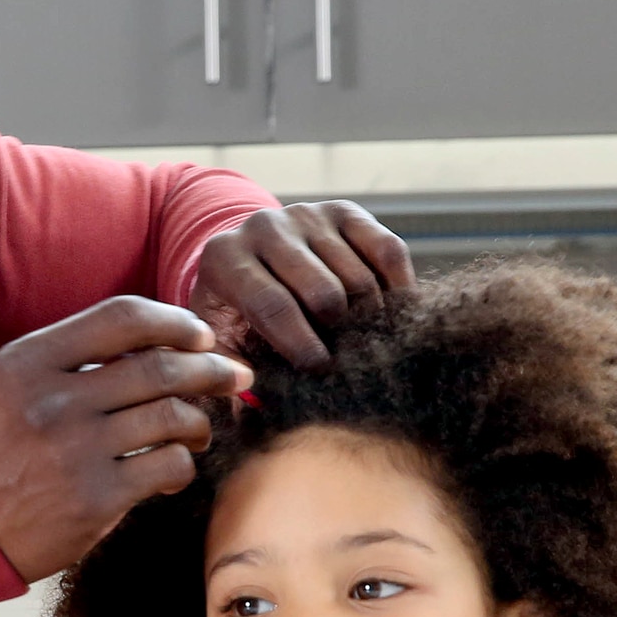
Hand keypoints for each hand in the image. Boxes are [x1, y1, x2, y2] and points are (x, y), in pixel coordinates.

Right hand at [0, 296, 252, 581]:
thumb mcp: (4, 385)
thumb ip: (64, 358)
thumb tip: (150, 342)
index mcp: (29, 361)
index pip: (121, 317)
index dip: (174, 322)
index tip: (199, 336)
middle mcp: (53, 400)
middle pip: (158, 366)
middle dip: (210, 368)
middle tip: (233, 376)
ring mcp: (76, 450)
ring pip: (172, 417)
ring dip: (199, 422)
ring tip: (199, 431)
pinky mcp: (95, 498)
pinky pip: (167, 466)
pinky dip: (183, 465)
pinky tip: (175, 469)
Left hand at [190, 202, 414, 369]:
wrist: (251, 258)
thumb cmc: (236, 314)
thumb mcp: (218, 338)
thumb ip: (227, 371)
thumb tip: (248, 406)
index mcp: (224, 258)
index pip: (272, 305)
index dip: (302, 344)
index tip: (322, 371)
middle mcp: (263, 227)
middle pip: (322, 290)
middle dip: (339, 334)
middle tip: (348, 361)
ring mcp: (306, 215)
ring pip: (358, 276)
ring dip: (369, 318)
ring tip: (367, 342)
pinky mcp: (344, 211)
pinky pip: (387, 251)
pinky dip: (398, 288)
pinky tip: (392, 315)